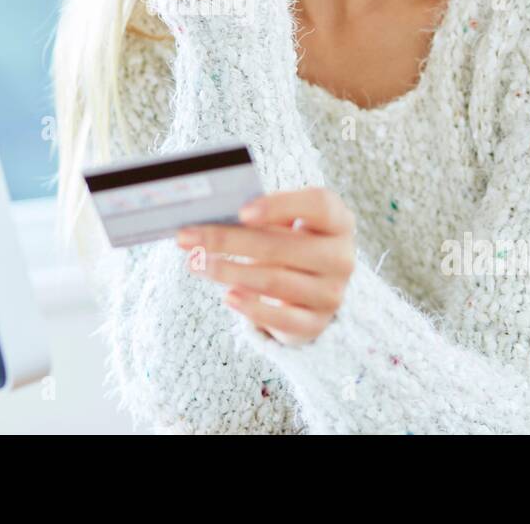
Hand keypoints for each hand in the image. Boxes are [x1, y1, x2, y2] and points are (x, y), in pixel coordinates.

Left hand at [176, 188, 356, 345]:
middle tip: (188, 237)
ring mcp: (331, 293)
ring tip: (196, 263)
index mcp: (337, 222)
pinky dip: (251, 307)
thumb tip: (208, 217)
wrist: (314, 290)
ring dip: (228, 271)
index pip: (319, 205)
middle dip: (228, 240)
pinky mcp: (316, 324)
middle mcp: (341, 257)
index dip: (281, 206)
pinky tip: (227, 296)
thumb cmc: (291, 245)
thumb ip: (259, 218)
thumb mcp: (285, 226)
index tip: (242, 212)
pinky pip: (281, 318)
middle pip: (282, 246)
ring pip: (274, 281)